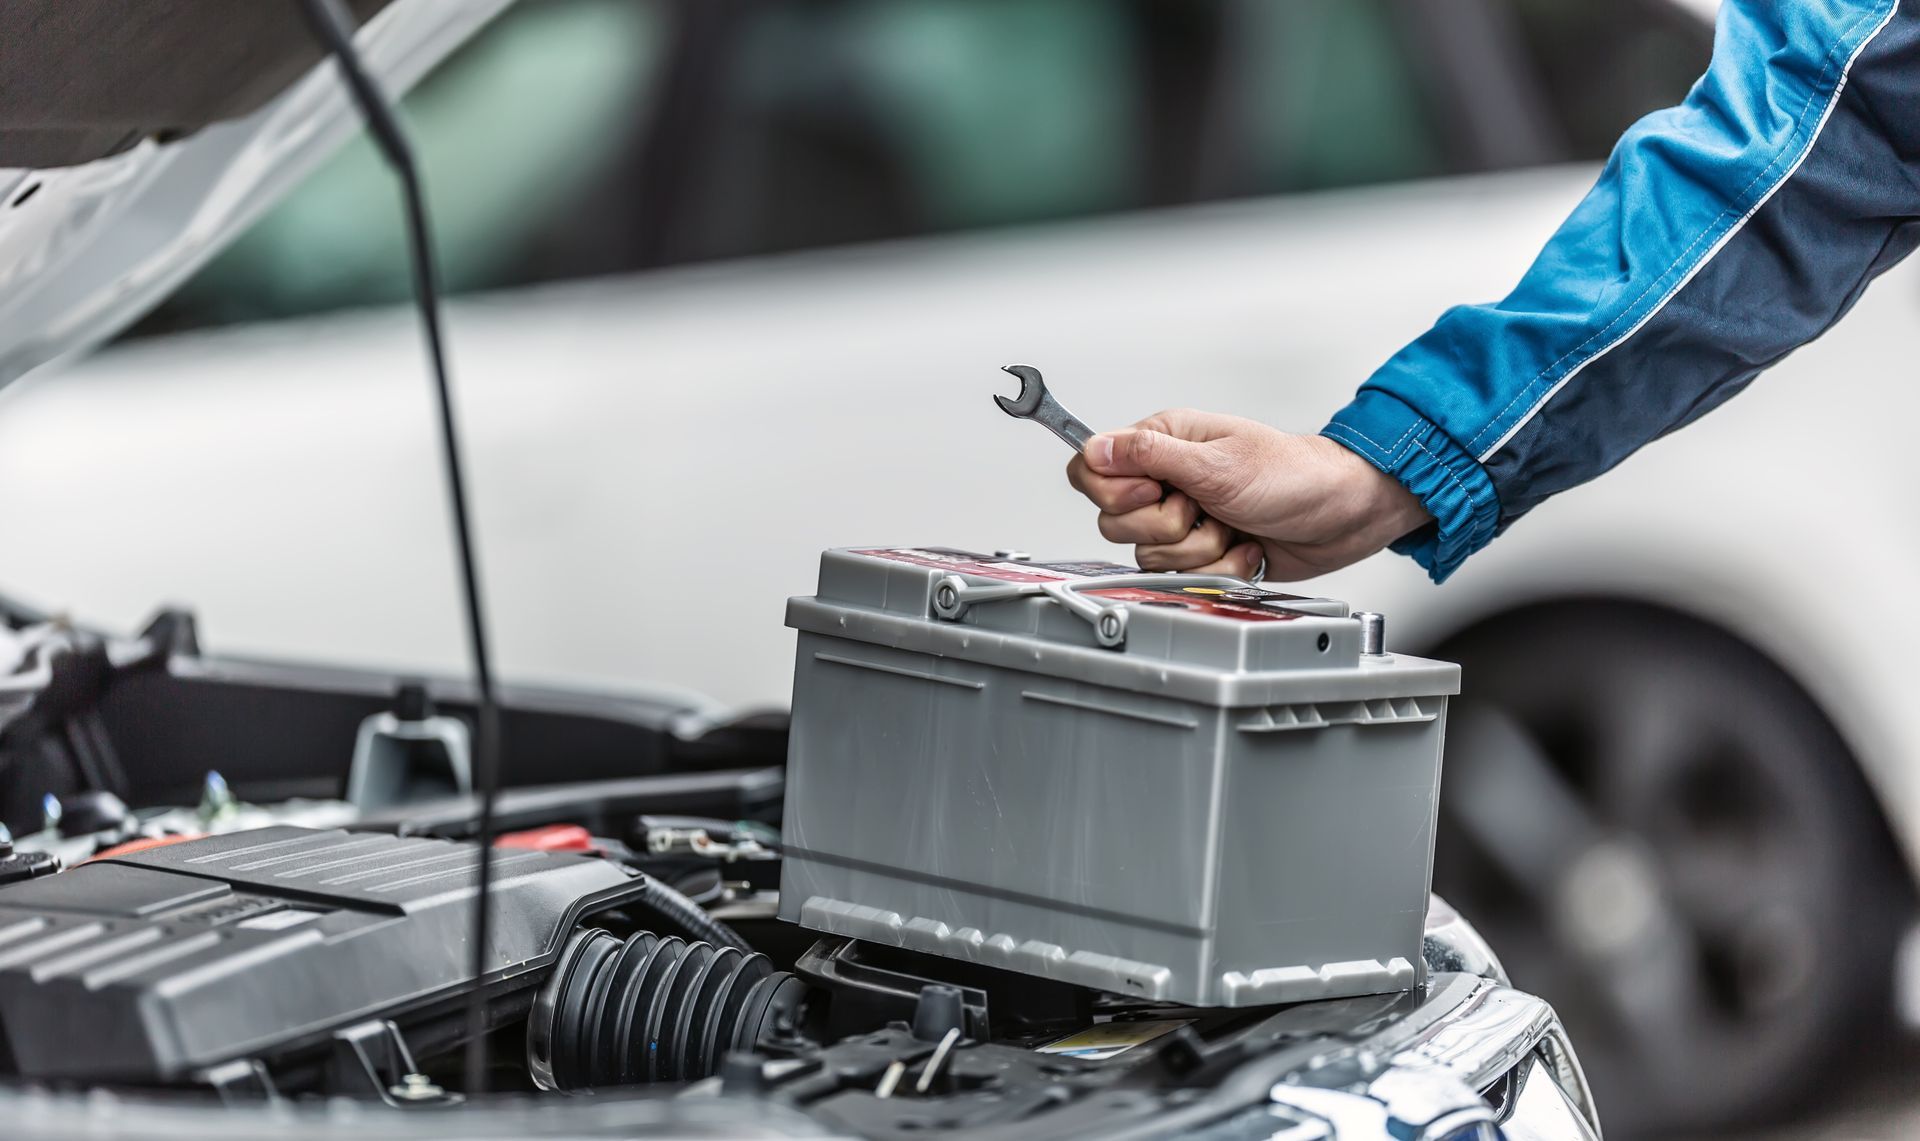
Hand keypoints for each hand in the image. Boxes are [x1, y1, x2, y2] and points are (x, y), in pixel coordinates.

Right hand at [1064, 409, 1431, 580]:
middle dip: (1166, 526)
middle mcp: (1167, 479)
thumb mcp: (1217, 463)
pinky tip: (1243, 547)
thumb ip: (1149, 455)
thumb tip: (1095, 447)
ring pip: (1149, 554)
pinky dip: (1219, 568)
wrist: (1343, 515)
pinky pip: (1183, 576)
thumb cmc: (1294, 475)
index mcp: (1164, 442)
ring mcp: (1184, 518)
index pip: (1093, 469)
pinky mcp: (1202, 552)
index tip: (1155, 491)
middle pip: (1115, 520)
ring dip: (1198, 549)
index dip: (1114, 491)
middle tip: (1203, 508)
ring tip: (1231, 527)